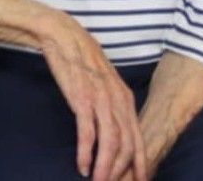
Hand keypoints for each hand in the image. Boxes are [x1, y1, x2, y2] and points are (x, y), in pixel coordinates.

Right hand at [35, 12, 147, 180]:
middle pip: (127, 146)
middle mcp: (118, 102)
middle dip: (122, 171)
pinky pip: (88, 133)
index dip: (139, 164)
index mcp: (125, 99)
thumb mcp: (102, 82)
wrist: (63, 35)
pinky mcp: (82, 99)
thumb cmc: (79, 59)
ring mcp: (101, 101)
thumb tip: (111, 125)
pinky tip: (82, 166)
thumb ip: (109, 103)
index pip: (138, 139)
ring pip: (111, 143)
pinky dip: (86, 152)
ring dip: (105, 167)